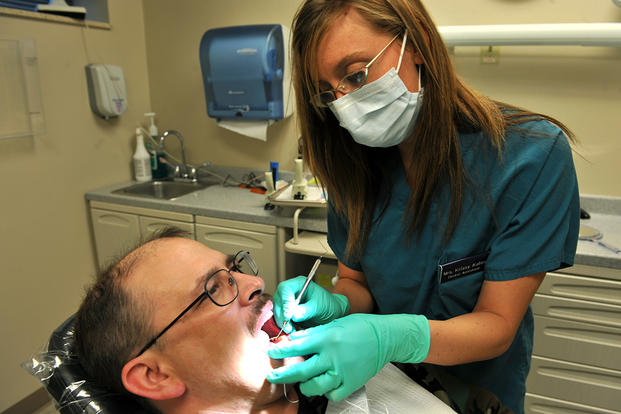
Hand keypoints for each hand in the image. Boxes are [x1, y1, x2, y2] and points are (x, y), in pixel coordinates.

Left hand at [266, 313, 429, 400]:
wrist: (385, 337)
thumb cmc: (359, 327)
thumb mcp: (333, 323)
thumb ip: (313, 334)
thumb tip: (293, 341)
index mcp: (327, 338)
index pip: (296, 346)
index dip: (281, 351)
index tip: (271, 352)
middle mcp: (332, 357)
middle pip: (300, 371)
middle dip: (282, 375)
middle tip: (272, 375)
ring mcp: (342, 372)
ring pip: (314, 387)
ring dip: (304, 385)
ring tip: (302, 381)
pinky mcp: (351, 383)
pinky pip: (331, 395)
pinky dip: (325, 392)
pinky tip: (324, 384)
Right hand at [272, 276, 348, 332]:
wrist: (331, 314)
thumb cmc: (328, 305)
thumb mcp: (319, 307)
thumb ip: (306, 310)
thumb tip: (294, 315)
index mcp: (299, 284)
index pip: (285, 289)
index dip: (285, 302)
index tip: (288, 316)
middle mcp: (290, 291)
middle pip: (278, 300)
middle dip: (282, 314)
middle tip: (288, 326)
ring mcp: (287, 301)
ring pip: (277, 310)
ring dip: (282, 322)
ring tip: (291, 330)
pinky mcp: (286, 312)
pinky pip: (280, 318)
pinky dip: (284, 325)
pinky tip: (291, 330)